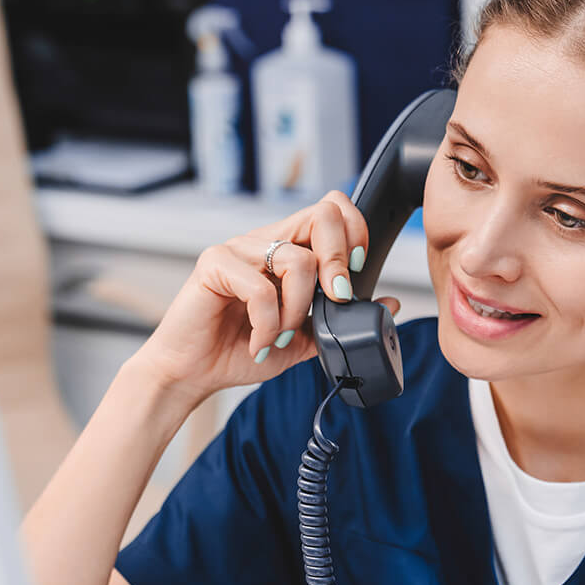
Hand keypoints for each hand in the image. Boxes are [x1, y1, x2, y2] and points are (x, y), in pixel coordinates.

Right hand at [129, 190, 400, 405]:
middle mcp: (264, 240)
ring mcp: (238, 249)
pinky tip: (258, 342)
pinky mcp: (214, 265)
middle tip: (334, 300)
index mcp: (287, 249)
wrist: (193, 373)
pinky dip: (267, 324)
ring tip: (279, 336)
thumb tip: (390, 304)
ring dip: (297, 310)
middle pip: (322, 214)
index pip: (332, 210)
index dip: (354, 233)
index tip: (354, 275)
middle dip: (339, 260)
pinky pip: (260, 288)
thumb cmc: (241, 350)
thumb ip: (343, 320)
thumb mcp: (304, 339)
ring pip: (297, 260)